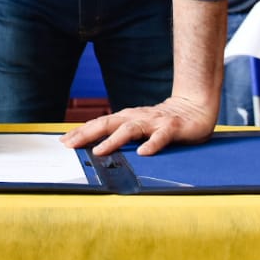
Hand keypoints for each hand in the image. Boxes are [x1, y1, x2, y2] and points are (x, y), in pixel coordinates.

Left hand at [60, 95, 215, 155]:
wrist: (195, 107)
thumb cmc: (163, 120)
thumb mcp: (139, 127)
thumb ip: (121, 134)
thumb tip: (96, 146)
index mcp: (127, 118)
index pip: (99, 123)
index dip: (81, 131)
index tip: (63, 141)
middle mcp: (137, 117)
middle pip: (107, 123)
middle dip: (87, 133)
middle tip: (70, 144)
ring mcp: (154, 121)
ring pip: (130, 129)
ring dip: (113, 140)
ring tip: (99, 151)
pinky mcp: (172, 128)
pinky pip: (161, 137)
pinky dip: (152, 144)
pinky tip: (144, 153)